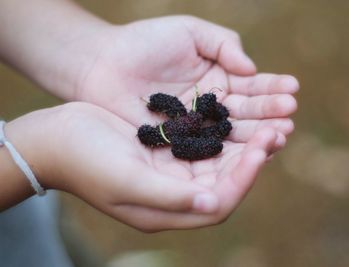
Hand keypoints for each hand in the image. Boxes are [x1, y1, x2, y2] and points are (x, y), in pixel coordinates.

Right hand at [5, 102, 279, 230]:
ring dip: (245, 143)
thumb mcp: (126, 180)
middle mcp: (174, 194)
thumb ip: (169, 196)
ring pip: (220, 162)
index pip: (218, 202)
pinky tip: (238, 115)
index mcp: (165, 210)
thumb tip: (214, 204)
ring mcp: (171, 172)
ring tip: (268, 121)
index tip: (261, 150)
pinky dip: (224, 132)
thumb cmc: (86, 161)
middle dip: (253, 158)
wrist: (57, 138)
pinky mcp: (168, 151)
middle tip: (276, 130)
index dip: (243, 179)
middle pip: (226, 182)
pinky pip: (205, 144)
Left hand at [75, 16, 297, 139]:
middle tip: (291, 116)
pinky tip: (247, 153)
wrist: (101, 64)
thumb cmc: (144, 42)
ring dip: (256, 135)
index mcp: (218, 79)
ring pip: (231, 134)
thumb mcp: (190, 32)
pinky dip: (227, 152)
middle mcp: (211, 106)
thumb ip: (223, 45)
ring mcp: (196, 128)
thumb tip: (251, 69)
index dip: (272, 87)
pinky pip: (207, 149)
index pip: (251, 86)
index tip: (293, 88)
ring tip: (281, 133)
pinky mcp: (180, 145)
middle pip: (246, 113)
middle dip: (270, 114)